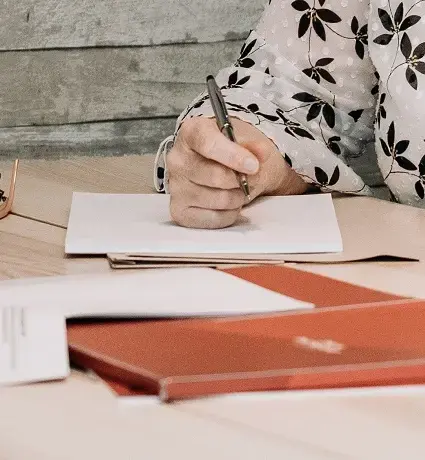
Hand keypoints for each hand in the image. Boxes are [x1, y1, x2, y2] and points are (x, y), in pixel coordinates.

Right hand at [167, 116, 307, 228]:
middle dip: (240, 180)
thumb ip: (255, 146)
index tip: (253, 165)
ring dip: (237, 197)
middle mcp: (177, 159)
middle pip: (216, 176)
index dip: (233, 156)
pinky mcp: (179, 211)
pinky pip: (214, 218)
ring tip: (236, 189)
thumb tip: (261, 152)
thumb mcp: (249, 142)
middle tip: (247, 178)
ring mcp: (175, 187)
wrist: (228, 168)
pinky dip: (229, 214)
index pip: (208, 144)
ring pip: (218, 200)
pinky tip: (227, 203)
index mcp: (191, 132)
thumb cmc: (234, 152)